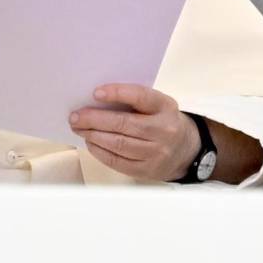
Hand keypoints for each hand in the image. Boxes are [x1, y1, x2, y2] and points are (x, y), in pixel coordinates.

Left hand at [68, 84, 200, 181]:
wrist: (186, 150)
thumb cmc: (162, 121)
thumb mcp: (157, 105)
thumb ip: (134, 100)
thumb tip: (96, 99)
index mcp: (165, 107)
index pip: (140, 96)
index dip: (117, 93)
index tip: (95, 92)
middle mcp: (163, 130)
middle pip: (124, 124)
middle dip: (95, 119)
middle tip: (75, 116)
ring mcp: (157, 152)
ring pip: (119, 144)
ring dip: (93, 136)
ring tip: (79, 128)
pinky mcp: (147, 170)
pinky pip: (118, 162)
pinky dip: (100, 152)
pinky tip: (91, 143)